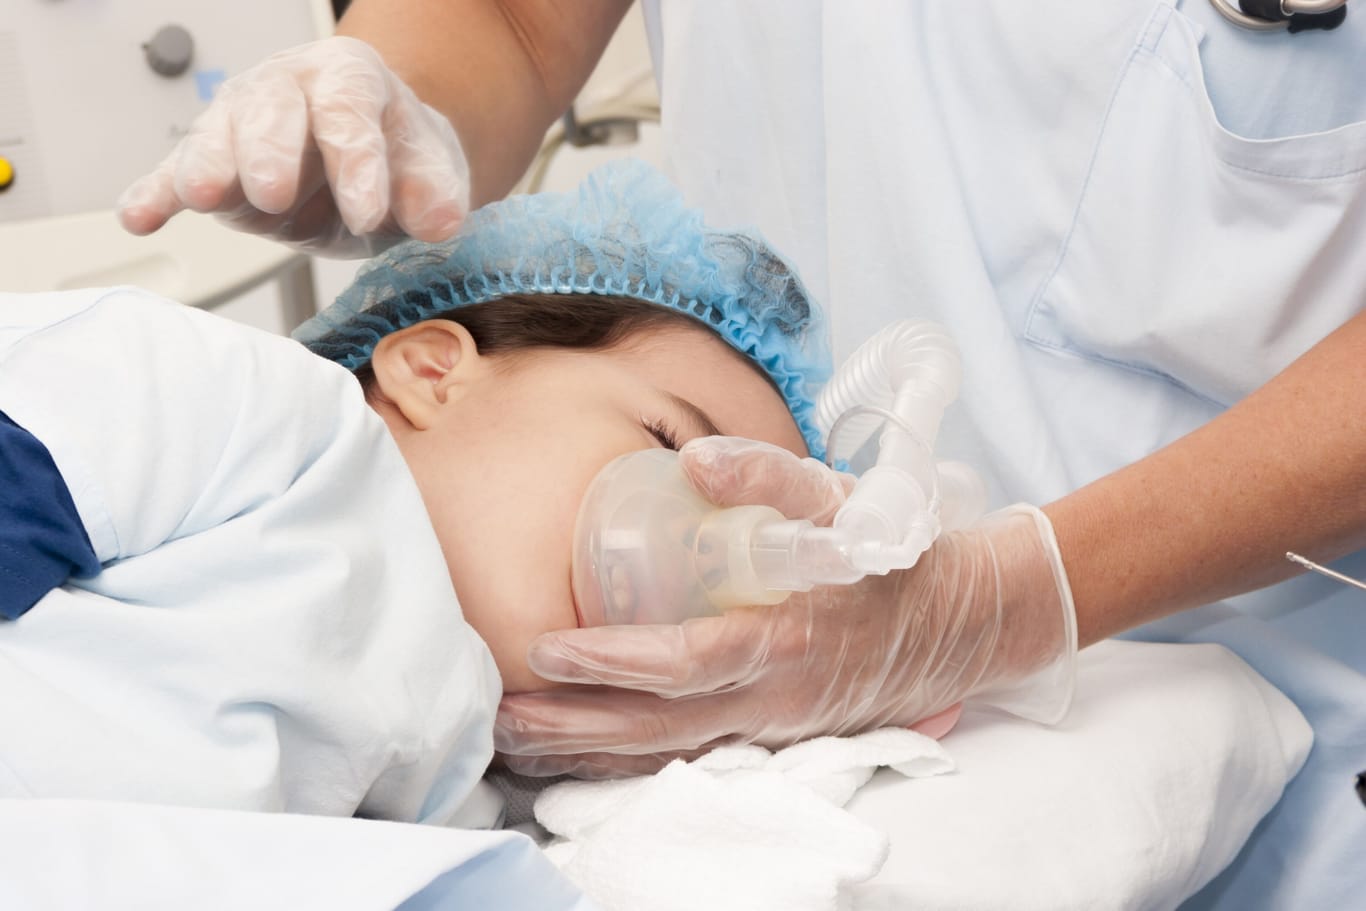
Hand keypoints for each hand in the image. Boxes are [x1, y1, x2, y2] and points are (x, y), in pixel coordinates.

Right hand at [116, 37, 467, 256]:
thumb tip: (441, 222)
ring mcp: (243, 123)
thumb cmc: (396, 156)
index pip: (349, 111)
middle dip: (268, 150)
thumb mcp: (430, 171)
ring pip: (218, 135)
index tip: (368, 212)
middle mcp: (288, 87)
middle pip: (272, 110)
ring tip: (202, 197)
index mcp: (349, 77)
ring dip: (209, 166)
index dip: (357, 162)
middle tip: (272, 193)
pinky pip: (175, 174)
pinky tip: (139, 217)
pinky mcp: (215, 166)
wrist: (373, 165)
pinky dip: (155, 195)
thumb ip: (435, 193)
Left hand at [495, 437, 1077, 777]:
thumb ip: (770, 474)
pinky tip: (582, 760)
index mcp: (783, 639)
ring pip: (668, 755)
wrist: (961, 623)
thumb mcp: (841, 501)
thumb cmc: (892, 557)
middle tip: (502, 715)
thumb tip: (697, 459)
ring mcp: (771, 727)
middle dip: (575, 726)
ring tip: (518, 744)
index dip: (612, 662)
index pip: (682, 663)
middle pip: (658, 727)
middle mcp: (770, 698)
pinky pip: (690, 759)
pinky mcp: (772, 737)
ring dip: (589, 755)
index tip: (548, 649)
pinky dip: (631, 763)